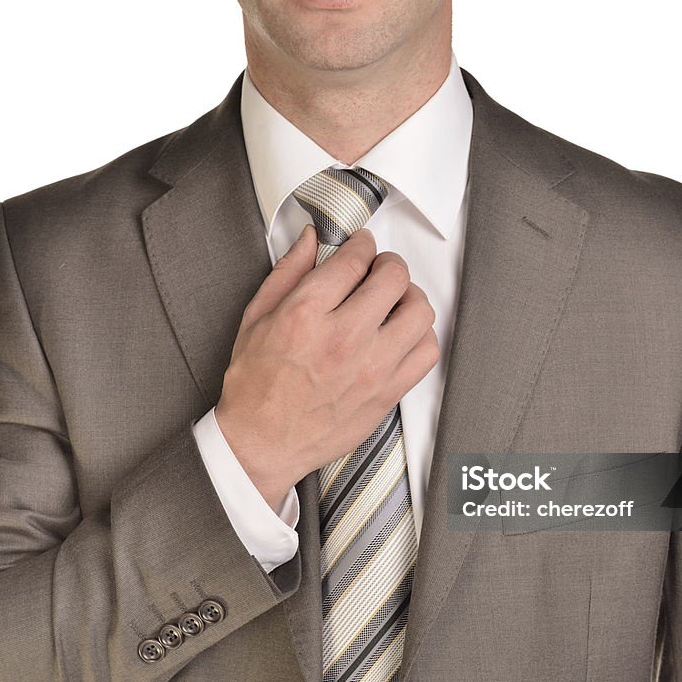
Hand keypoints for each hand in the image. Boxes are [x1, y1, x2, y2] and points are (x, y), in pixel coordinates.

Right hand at [215, 224, 438, 509]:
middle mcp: (343, 338)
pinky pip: (427, 352)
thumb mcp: (256, 317)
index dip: (362, 244)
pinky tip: (401, 334)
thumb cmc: (255, 385)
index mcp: (306, 314)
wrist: (262, 444)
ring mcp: (371, 368)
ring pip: (419, 311)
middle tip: (377, 271)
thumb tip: (312, 237)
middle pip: (394, 278)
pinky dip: (420, 335)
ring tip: (393, 302)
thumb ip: (288, 272)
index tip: (361, 246)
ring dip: (409, 297)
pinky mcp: (387, 393)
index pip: (356, 259)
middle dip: (387, 264)